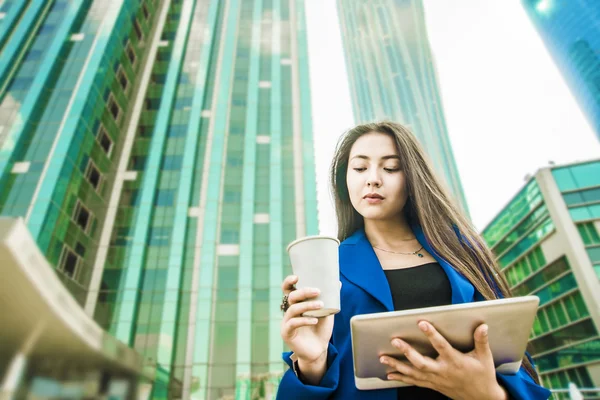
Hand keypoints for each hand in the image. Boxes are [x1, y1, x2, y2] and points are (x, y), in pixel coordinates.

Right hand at [280, 275, 333, 363]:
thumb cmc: (320, 329)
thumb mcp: (326, 311)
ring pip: (293, 309)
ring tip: (321, 305)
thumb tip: (338, 282)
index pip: (287, 289)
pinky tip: (315, 320)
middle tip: (317, 291)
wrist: (319, 350)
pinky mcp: (287, 333)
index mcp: (296, 304)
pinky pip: (293, 324)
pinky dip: (304, 320)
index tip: (297, 276)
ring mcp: (286, 322)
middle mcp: (289, 311)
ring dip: (307, 305)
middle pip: (291, 297)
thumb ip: (329, 298)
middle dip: (303, 292)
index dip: (289, 282)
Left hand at [380, 322, 507, 399]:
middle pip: (421, 362)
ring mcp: (436, 380)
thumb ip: (481, 341)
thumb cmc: (482, 375)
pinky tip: (389, 374)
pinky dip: (401, 378)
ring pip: (413, 373)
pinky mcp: (432, 385)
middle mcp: (443, 371)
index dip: (431, 334)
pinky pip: (414, 382)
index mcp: (455, 362)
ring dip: (397, 365)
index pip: (441, 346)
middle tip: (395, 341)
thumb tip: (482, 326)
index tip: (422, 323)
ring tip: (383, 357)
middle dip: (407, 352)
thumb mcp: (485, 358)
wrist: (482, 398)